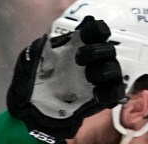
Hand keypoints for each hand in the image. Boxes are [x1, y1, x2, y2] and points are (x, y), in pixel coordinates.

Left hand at [7, 14, 126, 143]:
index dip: (95, 30)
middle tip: (79, 59)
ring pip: (114, 69)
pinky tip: (97, 95)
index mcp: (78, 45)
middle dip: (96, 51)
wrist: (36, 109)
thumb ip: (40, 49)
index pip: (96, 30)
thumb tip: (49, 41)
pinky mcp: (103, 98)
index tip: (84, 36)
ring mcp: (100, 79)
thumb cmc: (35, 82)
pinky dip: (110, 93)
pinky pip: (116, 93)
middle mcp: (93, 60)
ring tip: (89, 78)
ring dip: (103, 71)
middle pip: (108, 48)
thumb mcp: (31, 60)